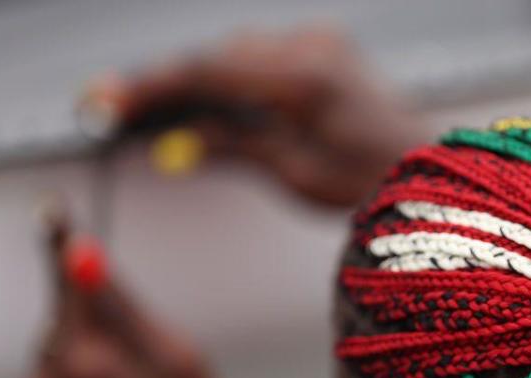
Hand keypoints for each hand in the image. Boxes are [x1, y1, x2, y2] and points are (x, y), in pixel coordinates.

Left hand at [14, 205, 230, 377]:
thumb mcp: (181, 361)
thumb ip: (126, 308)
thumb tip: (81, 257)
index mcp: (90, 363)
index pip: (70, 287)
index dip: (65, 250)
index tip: (52, 212)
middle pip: (60, 327)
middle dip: (92, 333)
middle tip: (135, 369)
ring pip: (48, 364)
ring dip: (77, 371)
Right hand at [84, 27, 427, 204]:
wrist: (420, 167)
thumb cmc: (366, 182)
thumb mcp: (294, 173)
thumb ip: (232, 148)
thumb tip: (174, 148)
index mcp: (305, 80)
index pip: (210, 70)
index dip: (155, 86)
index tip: (111, 99)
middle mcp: (313, 47)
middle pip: (220, 55)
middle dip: (172, 82)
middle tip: (120, 106)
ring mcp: (323, 41)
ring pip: (240, 51)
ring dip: (204, 79)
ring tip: (160, 111)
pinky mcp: (327, 46)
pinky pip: (265, 54)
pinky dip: (236, 75)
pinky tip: (214, 102)